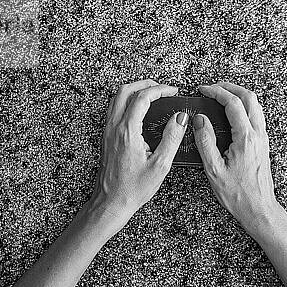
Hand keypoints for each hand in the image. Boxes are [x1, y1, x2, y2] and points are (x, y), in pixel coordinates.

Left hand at [88, 79, 187, 227]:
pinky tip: (138, 111)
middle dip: (145, 84)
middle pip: (125, 91)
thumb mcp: (160, 165)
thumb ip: (171, 138)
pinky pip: (114, 110)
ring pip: (116, 98)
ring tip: (151, 94)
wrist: (110, 202)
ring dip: (134, 91)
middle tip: (161, 88)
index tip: (172, 91)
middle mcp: (114, 127)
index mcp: (127, 131)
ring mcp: (107, 132)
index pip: (142, 97)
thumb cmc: (133, 189)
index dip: (160, 89)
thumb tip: (180, 118)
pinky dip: (127, 102)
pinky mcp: (106, 138)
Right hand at [193, 82, 280, 238]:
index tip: (203, 90)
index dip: (216, 91)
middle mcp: (258, 134)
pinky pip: (256, 116)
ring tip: (222, 96)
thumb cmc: (237, 195)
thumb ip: (205, 141)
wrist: (259, 209)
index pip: (232, 103)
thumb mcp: (213, 170)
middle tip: (213, 88)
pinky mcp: (263, 145)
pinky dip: (244, 107)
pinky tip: (232, 115)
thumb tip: (199, 120)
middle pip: (249, 97)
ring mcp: (263, 139)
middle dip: (230, 87)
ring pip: (255, 105)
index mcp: (245, 138)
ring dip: (239, 95)